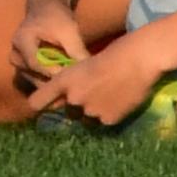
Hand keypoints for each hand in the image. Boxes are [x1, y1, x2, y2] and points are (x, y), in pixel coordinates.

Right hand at [12, 0, 85, 97]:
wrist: (45, 7)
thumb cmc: (56, 16)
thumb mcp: (68, 30)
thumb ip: (77, 50)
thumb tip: (89, 71)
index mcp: (21, 41)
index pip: (35, 63)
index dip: (53, 72)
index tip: (71, 76)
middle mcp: (15, 55)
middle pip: (34, 76)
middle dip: (54, 82)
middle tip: (73, 87)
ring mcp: (19, 64)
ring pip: (36, 82)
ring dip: (53, 85)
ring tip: (71, 86)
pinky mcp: (25, 68)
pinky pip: (37, 81)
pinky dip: (51, 83)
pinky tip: (65, 84)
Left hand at [39, 23, 175, 127]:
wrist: (138, 60)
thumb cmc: (113, 54)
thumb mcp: (84, 65)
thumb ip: (73, 83)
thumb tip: (68, 97)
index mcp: (64, 81)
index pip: (37, 102)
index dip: (39, 105)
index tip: (42, 108)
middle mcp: (73, 99)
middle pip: (69, 112)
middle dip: (77, 108)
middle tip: (93, 96)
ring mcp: (90, 111)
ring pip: (87, 120)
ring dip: (93, 113)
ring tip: (109, 98)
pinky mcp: (107, 120)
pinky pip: (103, 122)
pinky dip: (109, 116)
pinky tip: (120, 102)